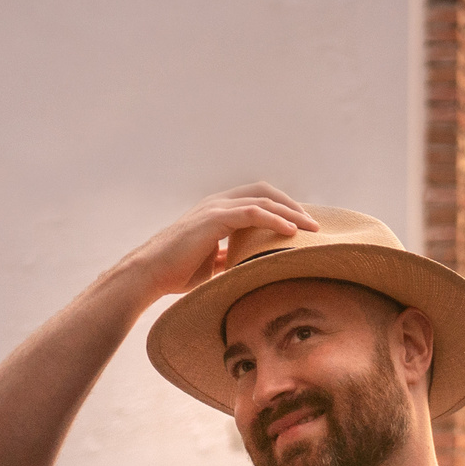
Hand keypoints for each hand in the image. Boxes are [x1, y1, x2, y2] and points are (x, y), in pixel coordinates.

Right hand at [117, 184, 321, 303]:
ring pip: (263, 200)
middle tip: (314, 225)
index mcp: (218, 209)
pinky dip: (275, 220)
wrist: (150, 274)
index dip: (283, 208)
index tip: (303, 226)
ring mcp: (215, 208)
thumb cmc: (178, 271)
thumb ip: (231, 255)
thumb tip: (252, 265)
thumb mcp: (214, 262)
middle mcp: (217, 202)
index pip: (258, 198)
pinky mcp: (213, 219)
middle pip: (265, 192)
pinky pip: (252, 213)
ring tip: (311, 229)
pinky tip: (292, 232)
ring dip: (291, 213)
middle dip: (292, 206)